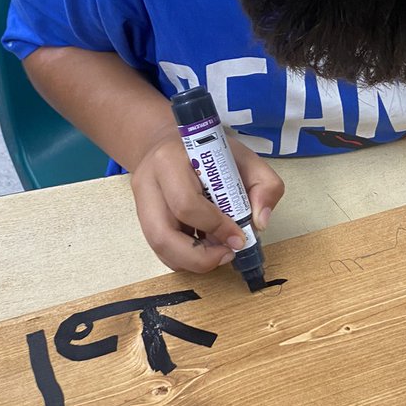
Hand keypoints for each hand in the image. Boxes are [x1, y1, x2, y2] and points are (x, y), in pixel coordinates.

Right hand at [131, 127, 284, 272]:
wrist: (172, 145)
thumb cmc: (209, 152)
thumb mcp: (245, 158)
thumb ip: (264, 185)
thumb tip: (259, 222)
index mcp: (169, 160)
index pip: (186, 204)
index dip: (215, 227)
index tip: (239, 237)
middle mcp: (148, 184)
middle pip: (163, 235)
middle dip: (199, 257)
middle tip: (226, 255)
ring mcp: (141, 205)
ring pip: (160, 248)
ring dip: (193, 261)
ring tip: (218, 251)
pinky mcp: (144, 221)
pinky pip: (162, 250)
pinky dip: (186, 258)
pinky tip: (205, 247)